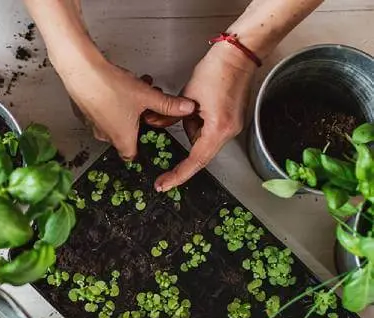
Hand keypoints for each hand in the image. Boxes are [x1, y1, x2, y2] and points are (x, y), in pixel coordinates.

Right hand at [56, 53, 196, 159]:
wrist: (82, 73)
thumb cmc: (109, 88)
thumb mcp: (147, 95)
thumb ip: (168, 104)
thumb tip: (186, 108)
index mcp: (122, 138)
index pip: (133, 156)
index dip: (143, 147)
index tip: (149, 138)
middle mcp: (106, 135)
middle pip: (127, 135)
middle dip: (140, 120)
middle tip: (147, 106)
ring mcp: (95, 125)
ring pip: (117, 121)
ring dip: (129, 109)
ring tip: (136, 90)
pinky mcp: (87, 112)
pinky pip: (104, 113)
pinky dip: (114, 103)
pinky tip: (119, 86)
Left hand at [152, 43, 256, 191]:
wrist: (238, 54)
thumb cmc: (217, 70)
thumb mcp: (186, 95)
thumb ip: (170, 115)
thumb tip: (156, 123)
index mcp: (218, 129)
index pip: (195, 161)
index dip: (178, 175)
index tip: (164, 184)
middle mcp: (229, 132)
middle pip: (199, 150)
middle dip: (185, 137)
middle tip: (173, 127)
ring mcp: (232, 126)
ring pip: (203, 139)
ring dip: (192, 125)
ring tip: (195, 102)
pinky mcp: (231, 120)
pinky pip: (209, 130)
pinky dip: (199, 121)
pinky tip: (199, 104)